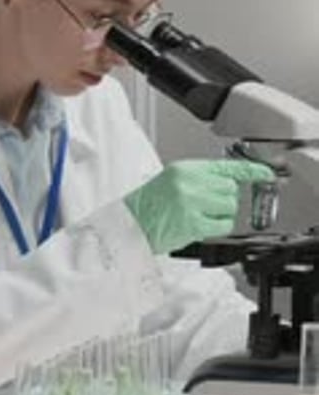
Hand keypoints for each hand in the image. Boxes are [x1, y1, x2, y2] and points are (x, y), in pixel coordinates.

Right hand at [124, 159, 274, 253]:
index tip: (267, 173)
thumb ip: (199, 180)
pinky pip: (223, 225)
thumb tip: (228, 185)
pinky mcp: (193, 223)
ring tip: (199, 218)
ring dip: (220, 216)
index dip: (251, 170)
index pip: (226, 166)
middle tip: (204, 208)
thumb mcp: (171, 181)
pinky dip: (216, 228)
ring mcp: (191, 202)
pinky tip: (200, 227)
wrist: (128, 226)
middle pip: (230, 189)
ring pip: (230, 207)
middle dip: (223, 201)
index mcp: (184, 169)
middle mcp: (189, 181)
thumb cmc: (147, 207)